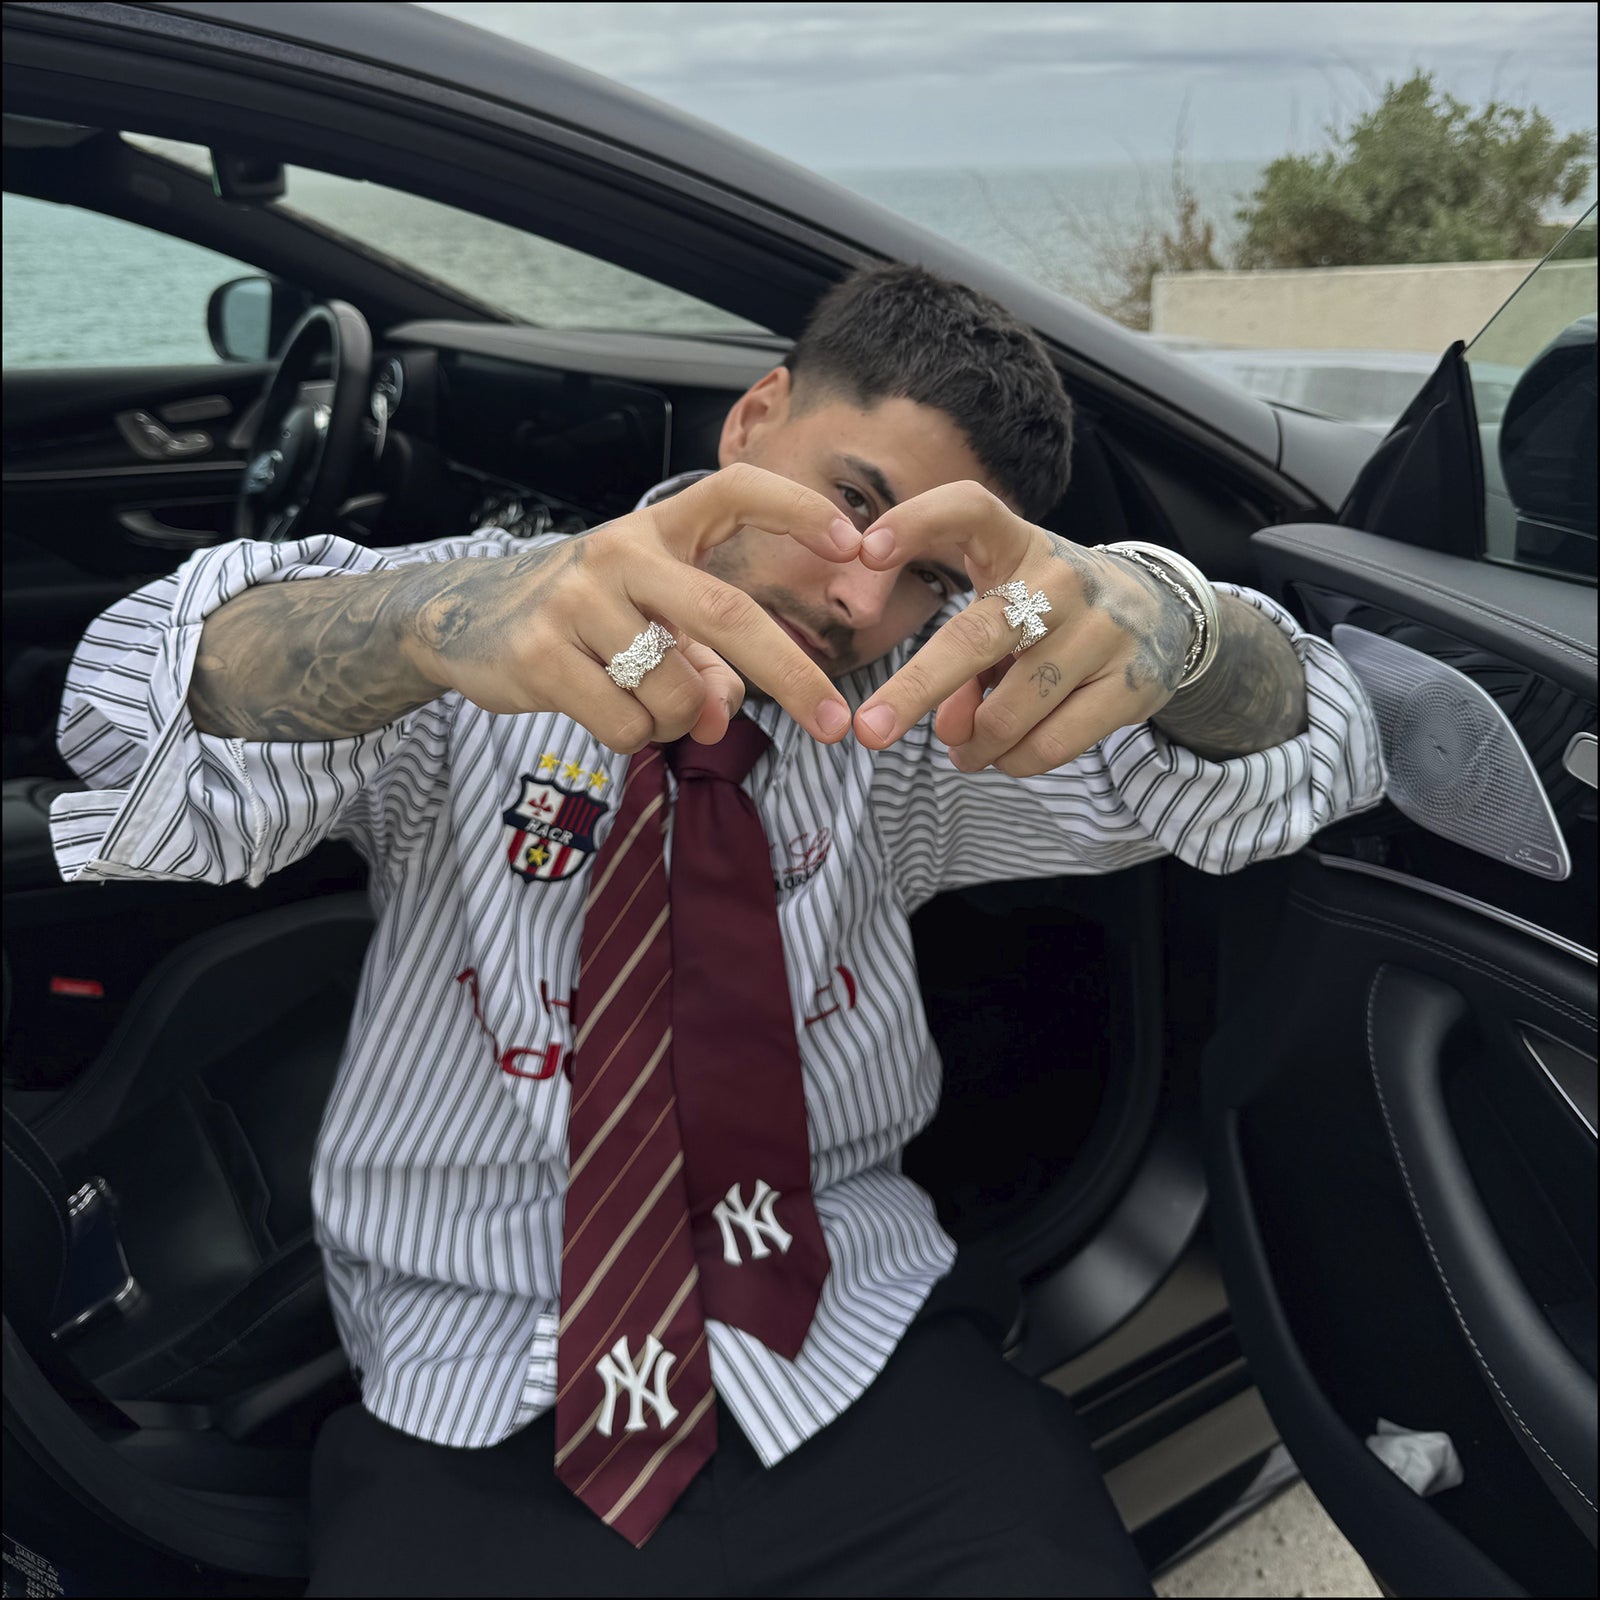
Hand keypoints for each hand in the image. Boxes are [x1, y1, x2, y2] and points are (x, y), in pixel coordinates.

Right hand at [407, 463, 861, 749]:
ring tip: (638, 699)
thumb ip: (702, 660)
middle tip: (833, 723)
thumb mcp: (647, 619)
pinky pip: (627, 724)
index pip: (735, 492)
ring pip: (677, 691)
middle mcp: (619, 553)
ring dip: (679, 721)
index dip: (798, 509)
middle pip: (726, 611)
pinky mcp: (541, 655)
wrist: (463, 620)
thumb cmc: (582, 616)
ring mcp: (576, 602)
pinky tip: (601, 708)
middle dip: (790, 674)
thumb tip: (725, 715)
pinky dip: (633, 736)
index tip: (855, 543)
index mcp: (655, 529)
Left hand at [849, 482, 1192, 775]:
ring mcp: (1101, 632)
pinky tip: (1008, 755)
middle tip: (869, 732)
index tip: (865, 551)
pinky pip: (1049, 746)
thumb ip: (962, 661)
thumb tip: (949, 729)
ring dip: (973, 746)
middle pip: (974, 639)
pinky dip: (1014, 762)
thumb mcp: (1004, 608)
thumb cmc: (1053, 611)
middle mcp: (1059, 581)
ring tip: (967, 750)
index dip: (916, 523)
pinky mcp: (1130, 684)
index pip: (968, 509)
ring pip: (1008, 714)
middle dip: (913, 690)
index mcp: (1019, 544)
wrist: (1163, 613)